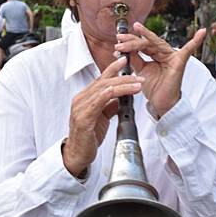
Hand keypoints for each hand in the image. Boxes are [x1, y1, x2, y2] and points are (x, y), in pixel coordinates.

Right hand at [62, 56, 144, 176]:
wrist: (77, 155)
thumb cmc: (88, 137)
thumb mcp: (101, 118)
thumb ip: (109, 106)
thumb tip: (121, 98)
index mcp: (84, 98)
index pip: (100, 79)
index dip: (112, 68)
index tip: (124, 60)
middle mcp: (80, 99)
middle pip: (103, 81)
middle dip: (123, 76)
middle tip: (138, 76)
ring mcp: (80, 107)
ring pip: (104, 88)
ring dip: (123, 84)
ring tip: (137, 83)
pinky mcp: (83, 117)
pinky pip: (100, 100)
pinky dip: (115, 93)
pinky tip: (126, 93)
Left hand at [114, 22, 205, 116]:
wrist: (160, 102)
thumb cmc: (153, 87)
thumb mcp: (140, 70)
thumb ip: (134, 59)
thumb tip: (124, 49)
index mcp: (155, 54)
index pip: (142, 44)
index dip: (129, 42)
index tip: (117, 40)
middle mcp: (164, 53)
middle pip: (147, 42)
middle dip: (132, 39)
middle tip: (119, 38)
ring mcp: (172, 56)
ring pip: (155, 43)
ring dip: (141, 38)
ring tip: (129, 36)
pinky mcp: (179, 62)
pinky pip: (189, 50)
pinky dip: (196, 41)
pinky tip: (202, 33)